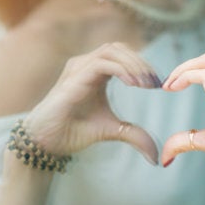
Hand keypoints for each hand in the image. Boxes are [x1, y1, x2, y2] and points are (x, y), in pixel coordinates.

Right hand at [23, 43, 160, 164]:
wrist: (46, 144)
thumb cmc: (73, 132)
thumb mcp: (111, 131)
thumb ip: (133, 135)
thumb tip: (155, 155)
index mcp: (96, 72)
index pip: (123, 54)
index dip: (142, 64)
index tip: (158, 83)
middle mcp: (86, 65)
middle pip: (119, 48)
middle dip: (140, 61)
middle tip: (155, 81)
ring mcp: (78, 69)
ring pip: (111, 50)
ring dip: (133, 63)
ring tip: (145, 83)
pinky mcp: (73, 79)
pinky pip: (101, 64)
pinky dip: (121, 69)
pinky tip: (133, 84)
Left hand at [161, 51, 204, 172]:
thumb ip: (191, 138)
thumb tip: (166, 154)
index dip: (196, 68)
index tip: (177, 83)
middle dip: (187, 65)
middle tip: (169, 82)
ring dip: (183, 69)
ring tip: (169, 84)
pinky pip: (203, 76)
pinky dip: (185, 77)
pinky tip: (174, 88)